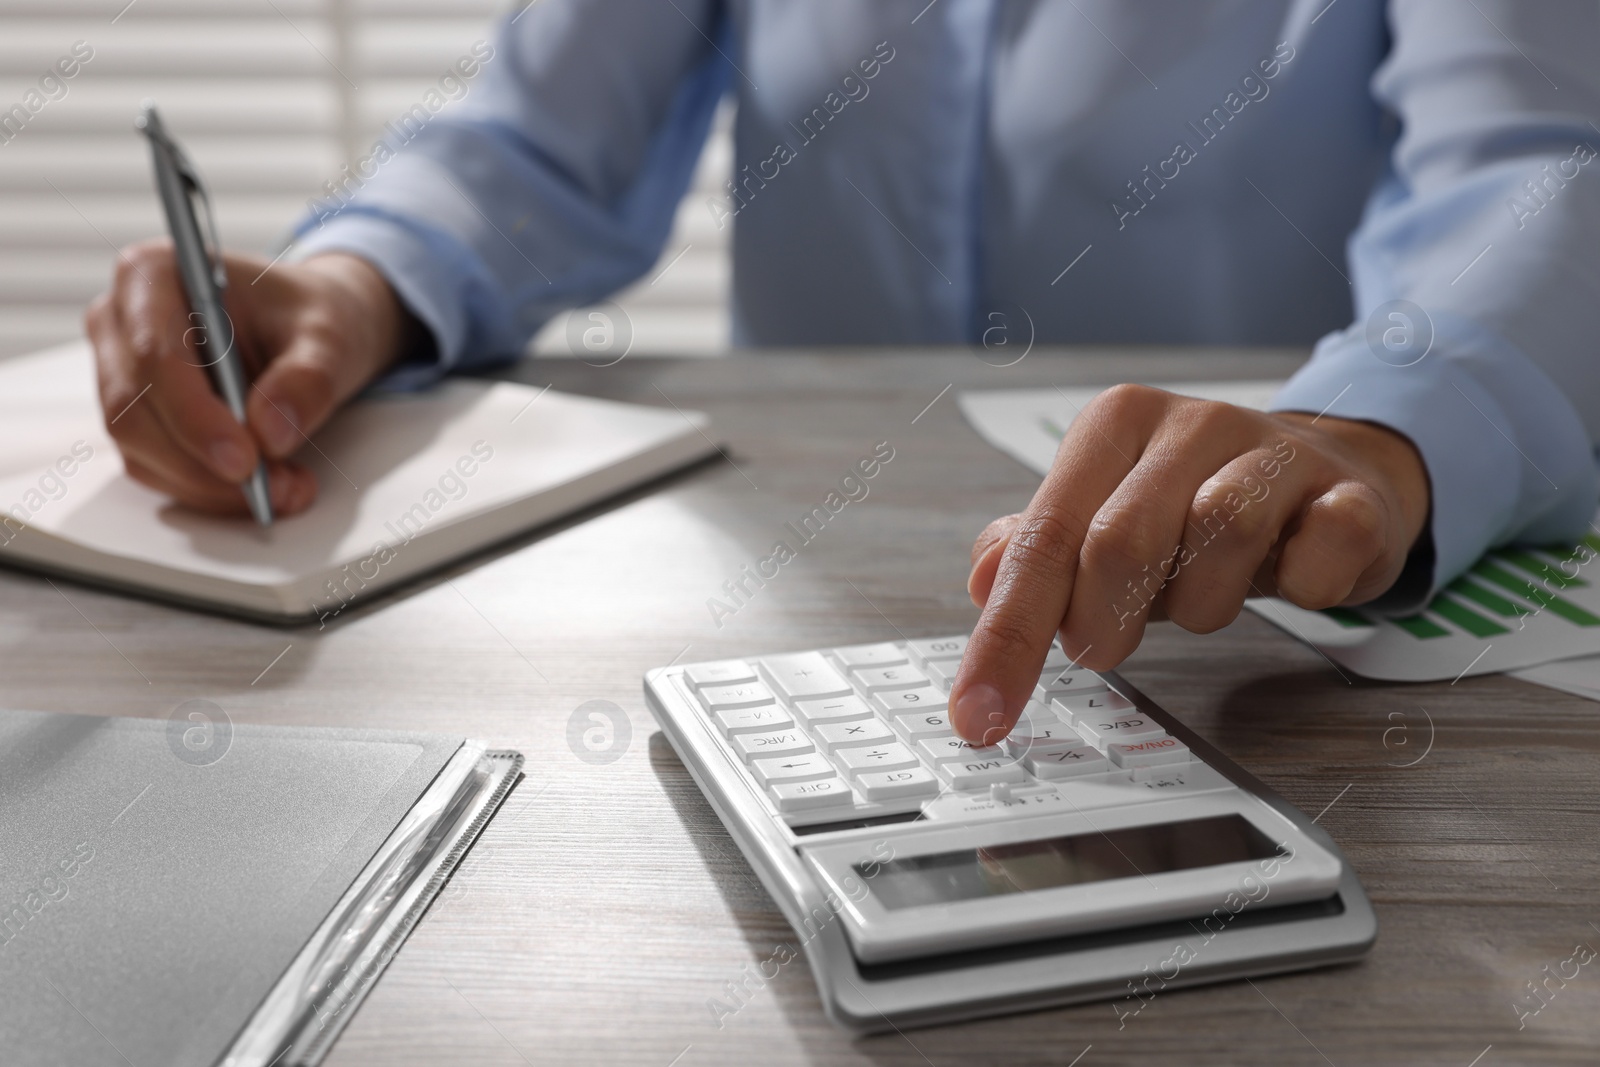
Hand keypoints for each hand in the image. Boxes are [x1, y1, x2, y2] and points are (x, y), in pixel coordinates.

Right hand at [86, 244, 417, 516]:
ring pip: (142, 450)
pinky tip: (266, 488)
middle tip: (277, 489)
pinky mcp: (139, 420)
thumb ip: (307, 378)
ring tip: (286, 488)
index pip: (153, 355)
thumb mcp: (329, 337)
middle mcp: (121, 323)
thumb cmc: (309, 316)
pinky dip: (211, 491)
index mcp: (153, 275)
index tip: (244, 460)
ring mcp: (121, 374)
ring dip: (212, 486)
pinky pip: (158, 470)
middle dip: (206, 463)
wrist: (309, 329)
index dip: (194, 415)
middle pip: (135, 411)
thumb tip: (271, 432)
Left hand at [949, 384, 1429, 743]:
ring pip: (1220, 536)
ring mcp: (1277, 452)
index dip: (1008, 635)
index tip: (979, 714)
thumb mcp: (1105, 520)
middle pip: (1121, 538)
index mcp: (1116, 427)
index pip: (1045, 537)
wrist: (1328, 478)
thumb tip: (981, 578)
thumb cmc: (1196, 509)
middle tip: (1103, 650)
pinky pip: (1324, 547)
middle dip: (1102, 620)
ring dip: (1201, 604)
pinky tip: (1293, 579)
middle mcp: (1192, 426)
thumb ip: (1038, 551)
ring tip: (1203, 602)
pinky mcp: (1350, 492)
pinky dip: (1305, 585)